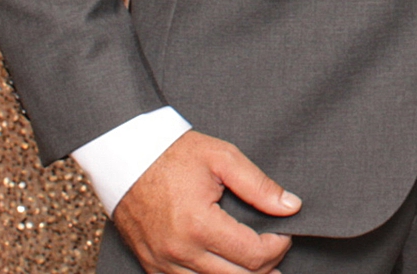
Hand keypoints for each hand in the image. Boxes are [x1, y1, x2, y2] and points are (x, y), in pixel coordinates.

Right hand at [112, 130, 299, 273]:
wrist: (125, 157)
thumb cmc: (173, 154)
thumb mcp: (222, 157)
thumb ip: (259, 185)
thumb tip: (291, 207)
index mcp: (199, 224)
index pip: (254, 255)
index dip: (278, 247)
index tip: (284, 233)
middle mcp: (179, 251)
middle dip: (265, 267)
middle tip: (277, 252)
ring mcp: (162, 263)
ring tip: (259, 268)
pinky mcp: (151, 266)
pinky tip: (226, 269)